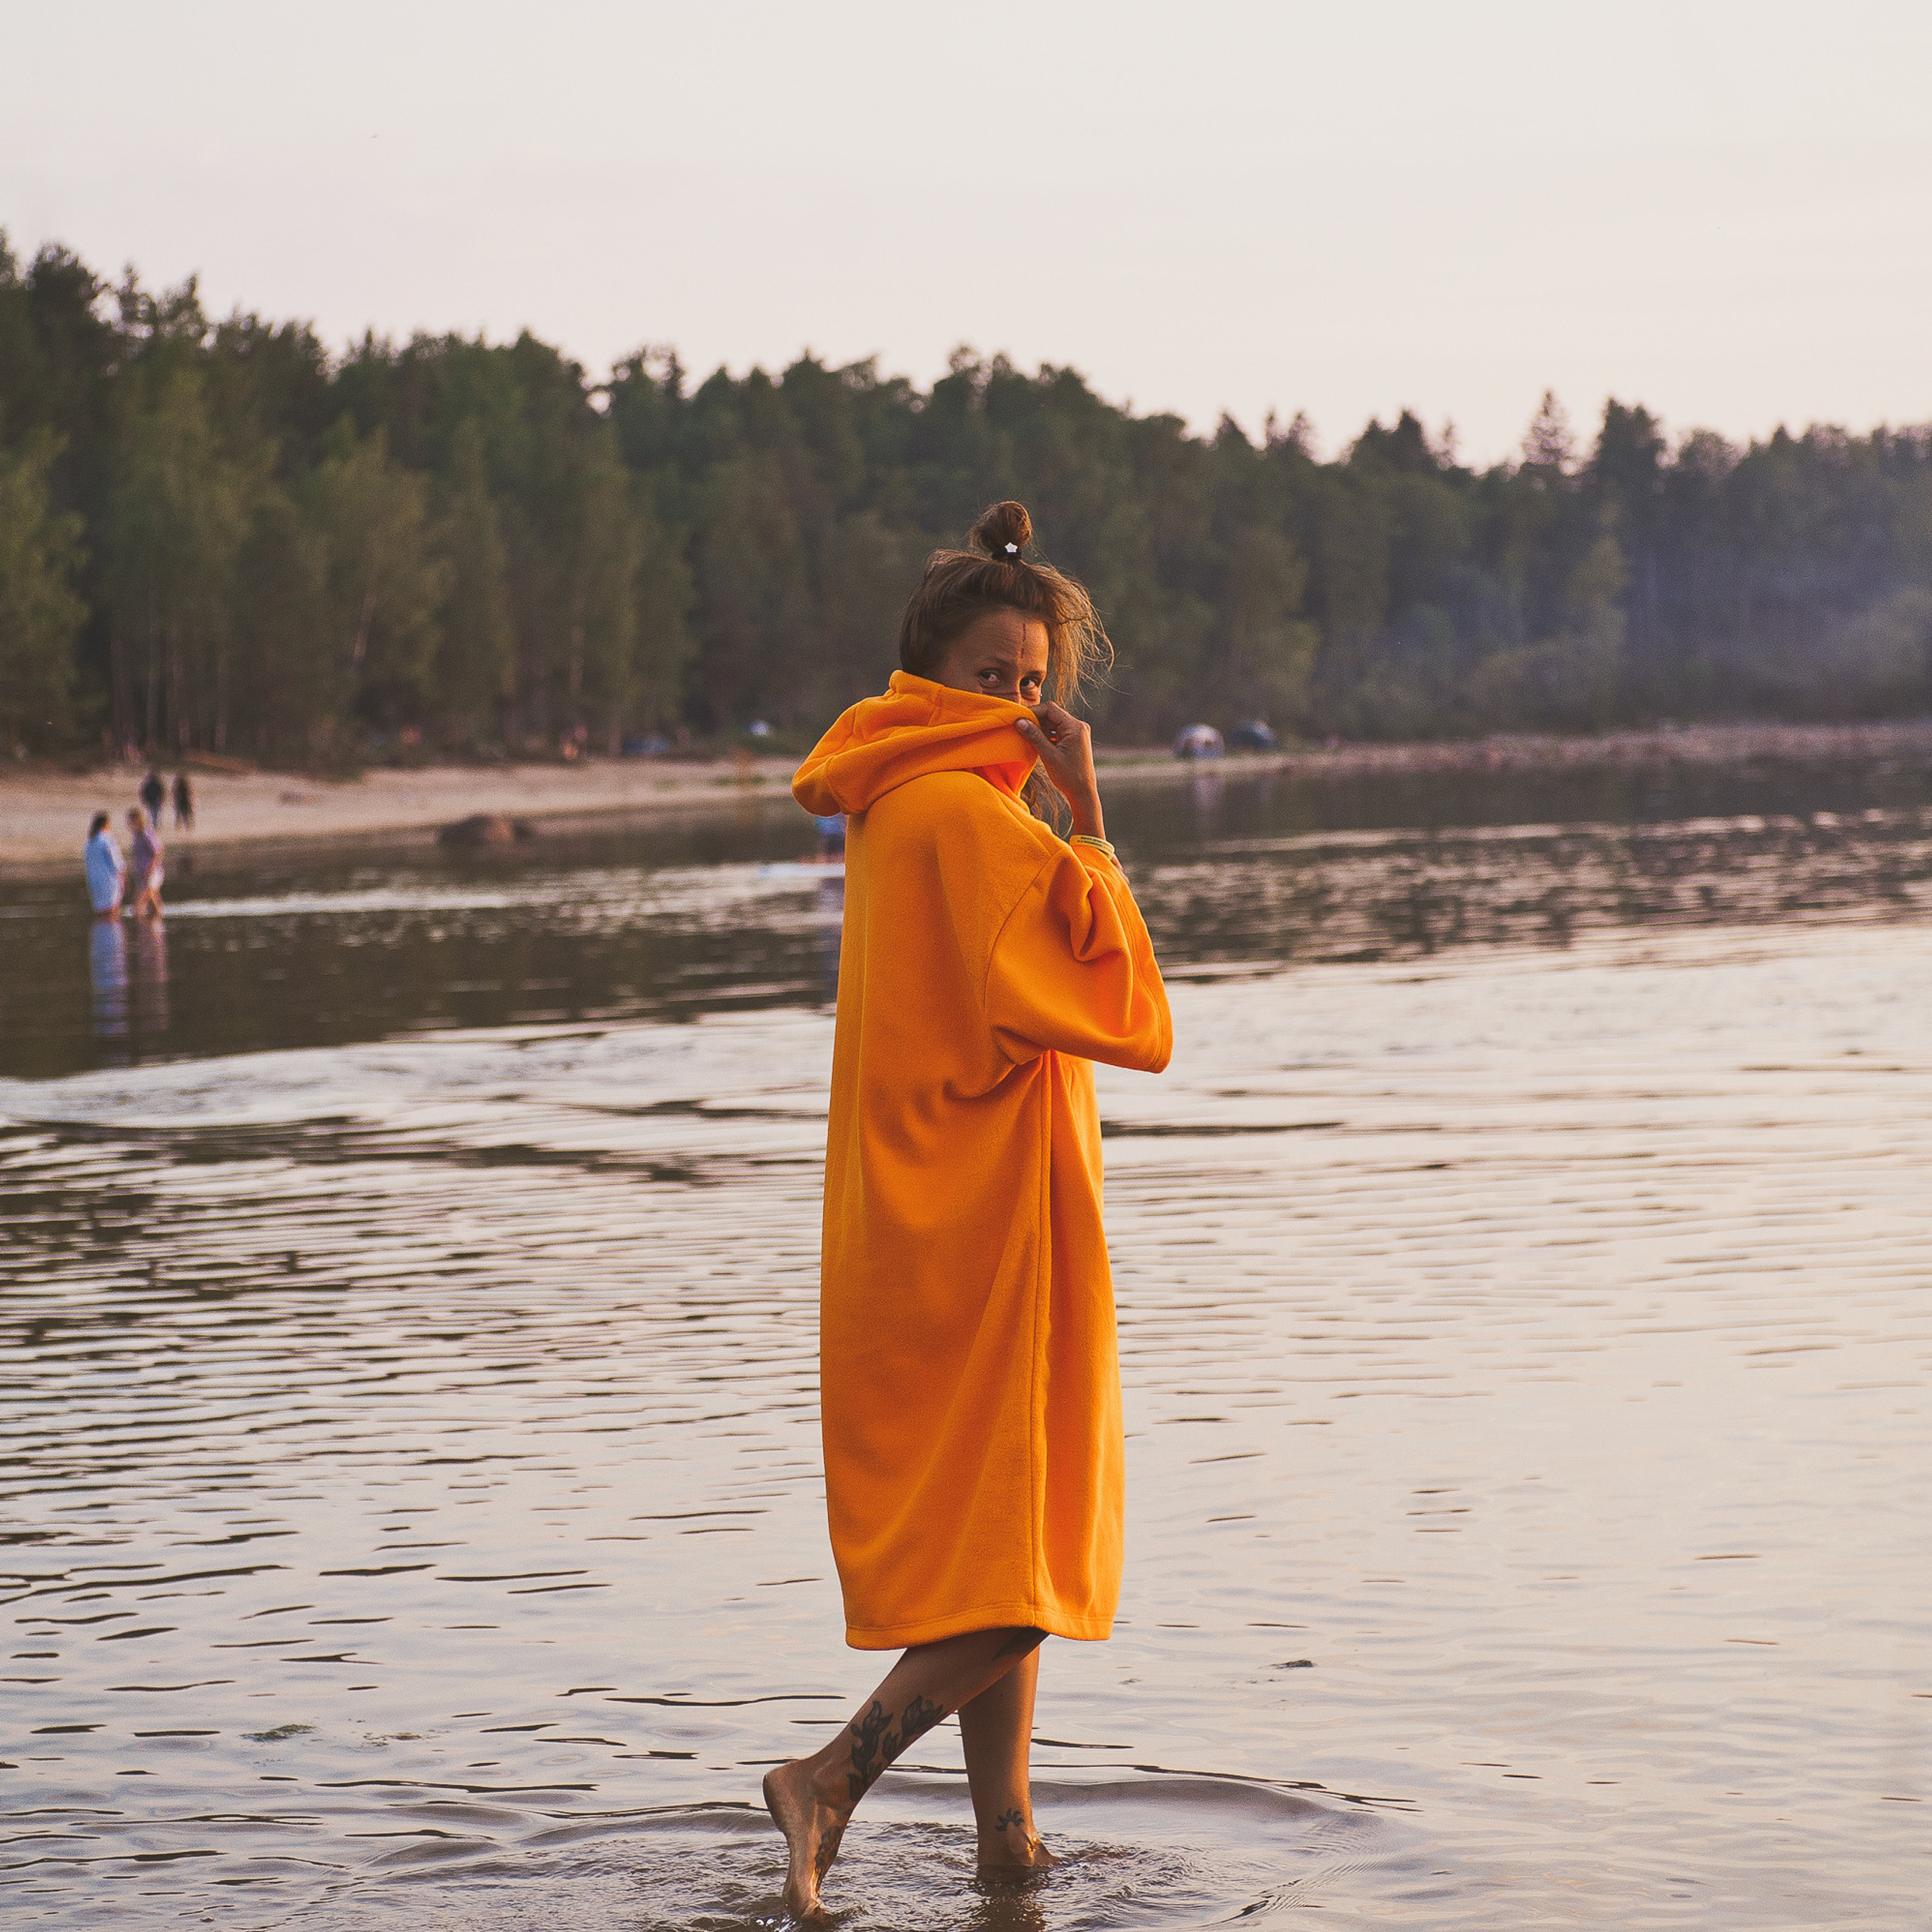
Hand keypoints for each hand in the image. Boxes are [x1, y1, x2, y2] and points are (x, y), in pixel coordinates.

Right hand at [1014, 701, 1104, 838]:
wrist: (1083, 793)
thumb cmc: (1069, 776)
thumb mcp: (1049, 755)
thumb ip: (1034, 737)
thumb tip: (1019, 721)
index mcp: (1075, 727)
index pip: (1050, 709)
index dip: (1033, 712)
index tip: (1018, 719)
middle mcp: (1078, 726)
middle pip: (1052, 715)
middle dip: (1035, 720)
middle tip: (1019, 727)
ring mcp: (1077, 733)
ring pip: (1053, 723)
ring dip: (1039, 728)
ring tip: (1026, 736)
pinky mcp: (1074, 740)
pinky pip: (1057, 731)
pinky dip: (1046, 735)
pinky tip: (1036, 742)